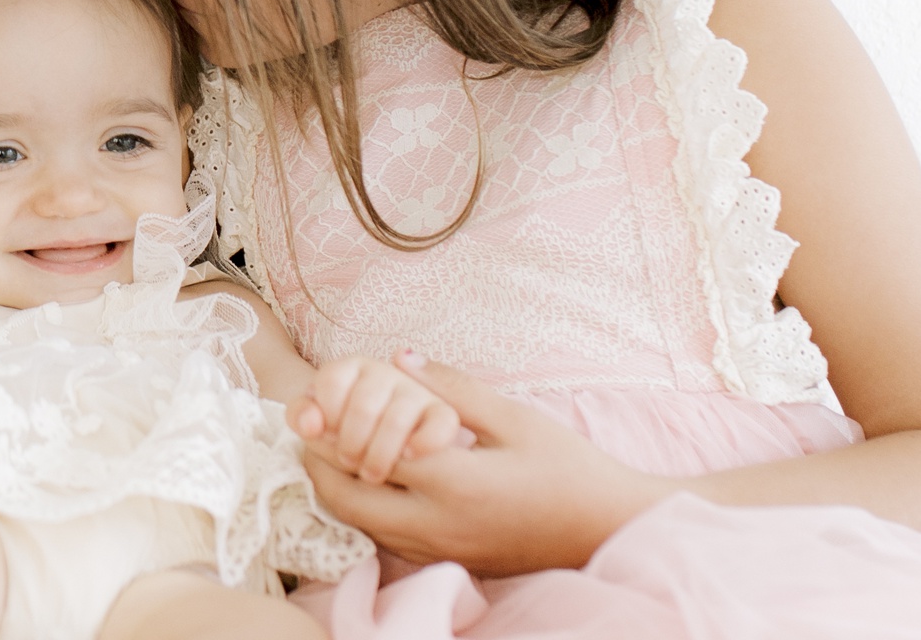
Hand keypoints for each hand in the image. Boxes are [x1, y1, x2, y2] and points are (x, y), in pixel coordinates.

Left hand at [301, 354, 671, 576]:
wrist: (609, 528)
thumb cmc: (569, 468)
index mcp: (454, 482)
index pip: (366, 452)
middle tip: (311, 426)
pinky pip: (386, 540)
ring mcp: (441, 550)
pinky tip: (371, 479)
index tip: (316, 400)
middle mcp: (438, 524)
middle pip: (348, 497)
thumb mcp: (514, 417)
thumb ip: (452, 388)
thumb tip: (400, 358)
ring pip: (361, 524)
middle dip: (319, 461)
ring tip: (332, 447)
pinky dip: (365, 510)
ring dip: (339, 487)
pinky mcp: (448, 562)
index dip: (332, 426)